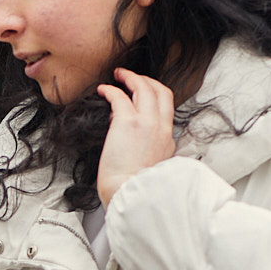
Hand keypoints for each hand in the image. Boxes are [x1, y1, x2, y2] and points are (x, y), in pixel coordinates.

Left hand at [94, 68, 178, 204]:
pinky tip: (103, 89)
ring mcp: (146, 122)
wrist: (131, 195)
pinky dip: (111, 89)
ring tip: (118, 75)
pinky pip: (120, 96)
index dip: (154, 97)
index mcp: (167, 140)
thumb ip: (150, 152)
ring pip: (144, 87)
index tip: (142, 95)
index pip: (166, 109)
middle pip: (160, 91)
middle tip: (132, 78)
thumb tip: (133, 143)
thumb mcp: (154, 168)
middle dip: (147, 80)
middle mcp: (161, 127)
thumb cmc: (136, 188)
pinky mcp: (127, 122)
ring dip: (131, 77)